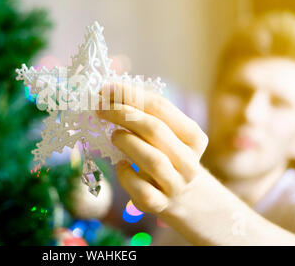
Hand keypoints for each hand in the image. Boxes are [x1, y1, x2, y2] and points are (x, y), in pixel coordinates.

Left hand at [96, 83, 208, 215]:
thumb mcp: (165, 135)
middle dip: (123, 114)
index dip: (131, 95)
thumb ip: (144, 115)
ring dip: (127, 142)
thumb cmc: (166, 156)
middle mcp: (189, 161)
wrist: (182, 196)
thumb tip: (108, 93)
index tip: (106, 88)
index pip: (162, 107)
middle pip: (155, 130)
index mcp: (194, 137)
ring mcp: (176, 185)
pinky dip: (126, 174)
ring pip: (152, 160)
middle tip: (100, 107)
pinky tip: (120, 165)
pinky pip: (141, 189)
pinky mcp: (159, 204)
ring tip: (113, 135)